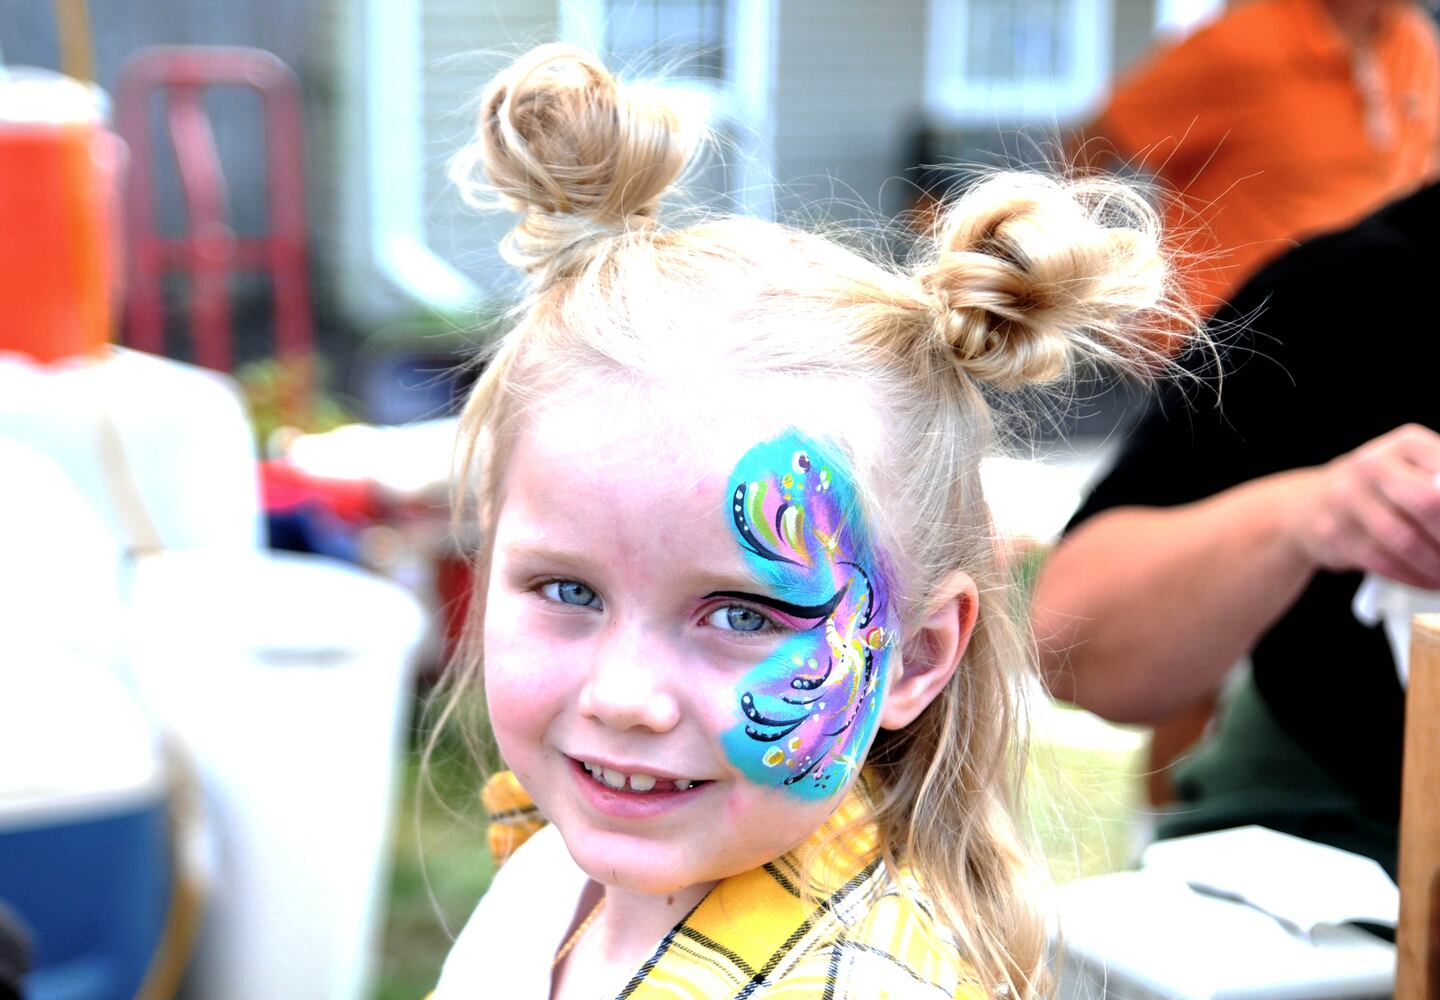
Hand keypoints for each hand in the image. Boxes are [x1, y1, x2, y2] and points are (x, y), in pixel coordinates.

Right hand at [1292, 424, 1439, 588]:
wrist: (1308, 506)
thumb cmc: (1379, 490)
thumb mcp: (1413, 470)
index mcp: (1405, 444)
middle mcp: (1372, 464)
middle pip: (1429, 502)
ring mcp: (1347, 498)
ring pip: (1406, 540)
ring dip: (1437, 565)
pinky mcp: (1334, 533)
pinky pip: (1383, 562)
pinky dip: (1414, 577)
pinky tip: (1430, 580)